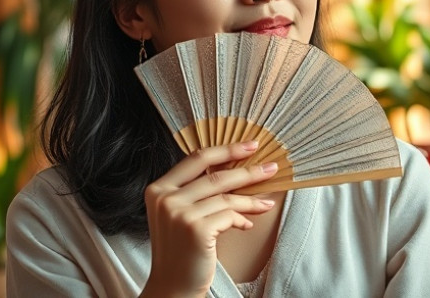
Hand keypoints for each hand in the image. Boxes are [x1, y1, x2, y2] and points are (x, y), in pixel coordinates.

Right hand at [140, 141, 277, 297]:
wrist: (172, 287)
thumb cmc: (179, 250)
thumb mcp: (178, 214)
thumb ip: (195, 192)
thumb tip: (235, 170)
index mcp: (158, 188)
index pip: (196, 159)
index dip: (226, 149)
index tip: (249, 146)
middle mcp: (165, 198)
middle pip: (215, 176)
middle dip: (248, 170)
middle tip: (271, 167)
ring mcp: (179, 213)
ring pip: (226, 197)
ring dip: (251, 199)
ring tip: (267, 202)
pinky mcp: (196, 229)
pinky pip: (229, 216)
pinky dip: (242, 219)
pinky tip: (247, 225)